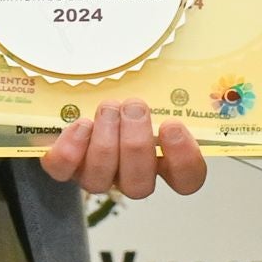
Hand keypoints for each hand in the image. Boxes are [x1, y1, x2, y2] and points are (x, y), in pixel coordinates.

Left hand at [39, 100, 209, 197]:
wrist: (78, 95)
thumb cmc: (127, 95)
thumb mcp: (154, 87)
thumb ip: (173, 87)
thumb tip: (198, 76)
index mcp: (161, 160)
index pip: (186, 180)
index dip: (184, 161)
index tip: (172, 126)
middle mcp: (129, 174)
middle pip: (139, 185)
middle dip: (137, 145)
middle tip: (134, 108)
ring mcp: (96, 174)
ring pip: (101, 179)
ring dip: (106, 143)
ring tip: (108, 108)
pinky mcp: (65, 168)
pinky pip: (63, 170)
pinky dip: (70, 150)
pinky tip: (81, 124)